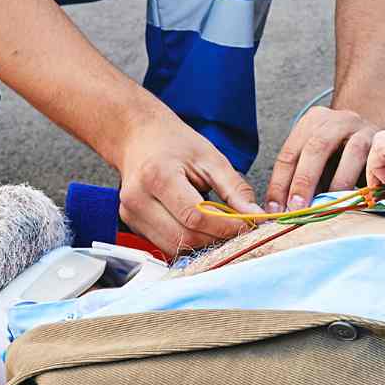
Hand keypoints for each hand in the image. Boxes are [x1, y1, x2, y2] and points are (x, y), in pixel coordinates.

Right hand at [115, 117, 258, 254]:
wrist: (139, 137)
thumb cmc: (174, 143)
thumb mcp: (210, 158)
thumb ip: (234, 188)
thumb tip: (254, 214)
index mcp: (158, 176)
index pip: (195, 216)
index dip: (225, 226)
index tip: (247, 224)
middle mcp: (138, 199)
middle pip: (184, 237)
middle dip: (216, 238)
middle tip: (237, 229)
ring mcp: (131, 214)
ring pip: (174, 247)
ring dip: (202, 244)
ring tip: (218, 228)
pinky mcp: (132, 224)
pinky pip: (164, 244)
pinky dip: (186, 241)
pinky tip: (199, 227)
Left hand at [266, 106, 381, 209]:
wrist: (375, 133)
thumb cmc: (341, 153)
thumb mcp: (318, 159)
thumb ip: (303, 179)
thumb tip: (287, 210)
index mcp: (311, 123)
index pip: (289, 154)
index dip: (280, 183)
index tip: (276, 209)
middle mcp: (336, 120)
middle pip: (316, 148)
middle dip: (304, 181)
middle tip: (297, 208)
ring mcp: (361, 128)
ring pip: (351, 152)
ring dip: (338, 183)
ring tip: (329, 206)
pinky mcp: (381, 141)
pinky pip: (375, 161)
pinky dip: (367, 181)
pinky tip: (359, 198)